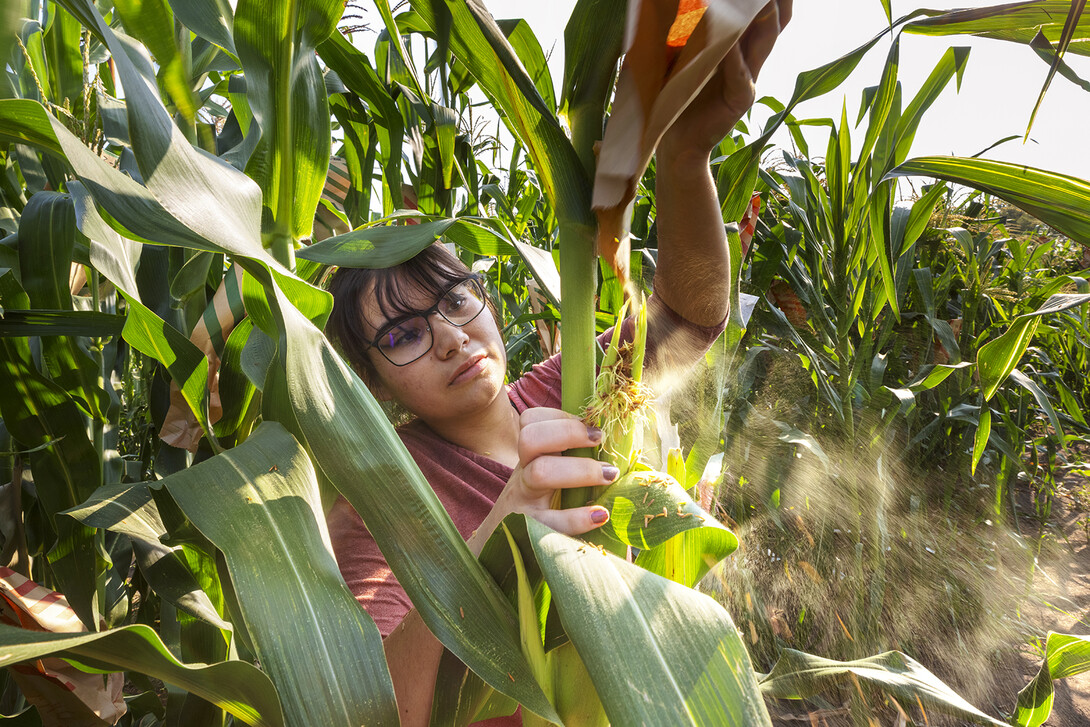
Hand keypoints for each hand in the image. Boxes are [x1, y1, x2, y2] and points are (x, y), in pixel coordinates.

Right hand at [470, 408, 615, 550]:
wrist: (499, 556)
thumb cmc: (539, 513)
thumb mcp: (547, 482)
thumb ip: (569, 463)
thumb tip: (616, 445)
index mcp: (528, 459)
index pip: (531, 422)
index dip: (562, 418)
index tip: (593, 429)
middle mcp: (522, 475)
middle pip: (531, 438)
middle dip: (568, 433)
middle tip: (599, 441)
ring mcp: (523, 503)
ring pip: (540, 472)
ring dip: (580, 470)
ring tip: (608, 476)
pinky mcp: (528, 532)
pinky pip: (549, 521)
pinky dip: (577, 517)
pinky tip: (601, 515)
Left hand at [659, 0, 792, 159]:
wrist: (676, 141)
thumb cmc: (676, 97)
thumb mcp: (681, 58)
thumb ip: (689, 32)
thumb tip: (687, 4)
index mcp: (737, 47)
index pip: (762, 15)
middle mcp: (749, 60)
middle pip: (774, 22)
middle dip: (776, 0)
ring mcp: (748, 80)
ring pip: (766, 39)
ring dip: (763, 15)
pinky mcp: (740, 100)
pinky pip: (741, 73)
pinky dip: (735, 56)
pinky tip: (728, 42)